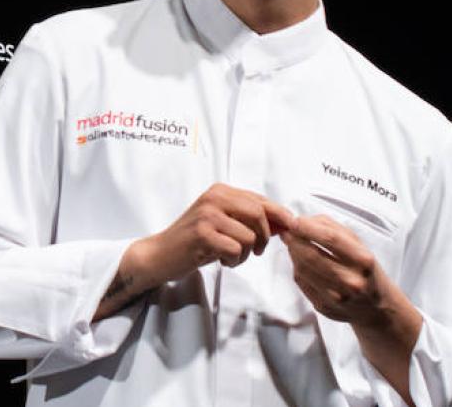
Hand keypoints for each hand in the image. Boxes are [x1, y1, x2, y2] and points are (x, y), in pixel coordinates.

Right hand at [143, 182, 296, 284]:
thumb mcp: (224, 224)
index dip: (279, 214)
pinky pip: (236, 249)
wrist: (160, 254)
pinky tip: (222, 260)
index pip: (260, 200)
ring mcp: (207, 215)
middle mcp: (213, 198)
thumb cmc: (195, 241)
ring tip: (231, 256)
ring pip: (249, 235)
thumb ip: (250, 220)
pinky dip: (234, 260)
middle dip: (265, 236)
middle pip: (259, 214)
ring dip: (246, 253)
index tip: (291, 227)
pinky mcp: (202, 234)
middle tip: (257, 251)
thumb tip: (285, 222)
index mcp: (220, 191)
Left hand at [284, 214, 395, 326]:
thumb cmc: (364, 270)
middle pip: (311, 255)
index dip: (307, 227)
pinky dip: (296, 268)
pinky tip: (300, 261)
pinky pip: (301, 282)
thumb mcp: (358, 244)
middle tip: (288, 232)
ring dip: (292, 253)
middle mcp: (352, 281)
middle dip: (294, 240)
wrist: (376, 307)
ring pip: (302, 269)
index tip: (294, 221)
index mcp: (363, 260)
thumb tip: (302, 221)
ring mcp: (337, 297)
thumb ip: (332, 227)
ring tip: (293, 244)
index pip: (330, 238)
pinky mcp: (324, 307)